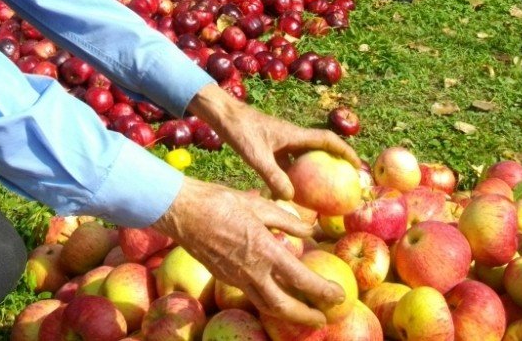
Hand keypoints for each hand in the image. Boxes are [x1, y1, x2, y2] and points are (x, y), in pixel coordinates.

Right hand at [153, 178, 345, 325]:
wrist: (183, 211)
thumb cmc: (221, 201)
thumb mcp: (259, 204)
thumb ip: (287, 220)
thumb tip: (309, 231)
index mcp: (265, 251)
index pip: (301, 280)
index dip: (323, 291)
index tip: (338, 295)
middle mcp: (251, 271)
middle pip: (283, 307)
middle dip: (306, 316)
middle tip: (323, 319)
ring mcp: (235, 277)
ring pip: (265, 305)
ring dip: (287, 313)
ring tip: (303, 313)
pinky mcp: (224, 276)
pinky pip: (251, 293)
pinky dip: (267, 298)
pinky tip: (275, 291)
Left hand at [187, 84, 361, 201]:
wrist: (223, 115)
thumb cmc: (240, 131)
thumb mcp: (256, 155)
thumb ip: (273, 176)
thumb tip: (290, 197)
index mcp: (295, 135)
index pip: (328, 141)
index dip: (345, 152)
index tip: (358, 165)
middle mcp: (292, 137)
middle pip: (321, 149)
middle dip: (335, 163)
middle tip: (345, 181)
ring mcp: (282, 141)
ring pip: (304, 157)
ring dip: (314, 170)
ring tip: (322, 190)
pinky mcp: (271, 146)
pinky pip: (289, 162)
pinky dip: (294, 174)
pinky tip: (289, 191)